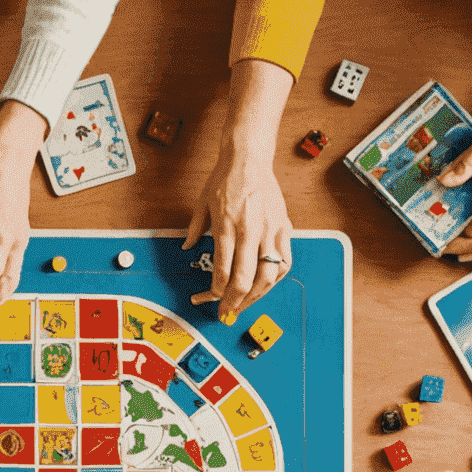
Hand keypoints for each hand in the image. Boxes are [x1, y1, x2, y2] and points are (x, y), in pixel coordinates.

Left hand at [185, 144, 292, 320]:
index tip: (206, 299)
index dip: (214, 293)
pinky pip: (284, 261)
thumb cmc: (225, 178)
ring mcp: (271, 230)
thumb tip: (186, 248)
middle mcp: (251, 230)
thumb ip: (194, 229)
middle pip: (245, 279)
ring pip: (268, 276)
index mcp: (227, 226)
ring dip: (255, 296)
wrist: (249, 158)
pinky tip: (264, 286)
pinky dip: (275, 279)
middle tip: (225, 313)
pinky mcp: (284, 227)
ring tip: (244, 305)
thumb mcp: (202, 203)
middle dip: (234, 302)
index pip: (223, 272)